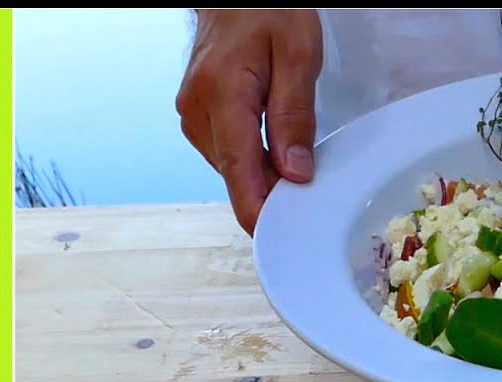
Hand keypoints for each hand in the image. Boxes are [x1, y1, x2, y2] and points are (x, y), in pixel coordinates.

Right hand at [176, 9, 322, 234]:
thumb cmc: (270, 10)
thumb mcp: (298, 53)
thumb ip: (294, 115)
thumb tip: (294, 173)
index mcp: (222, 93)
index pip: (237, 167)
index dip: (255, 209)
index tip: (273, 238)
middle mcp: (197, 110)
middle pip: (235, 172)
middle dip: (269, 193)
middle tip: (308, 204)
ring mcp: (192, 114)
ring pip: (231, 166)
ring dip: (262, 175)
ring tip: (296, 167)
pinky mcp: (197, 116)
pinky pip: (227, 152)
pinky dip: (252, 161)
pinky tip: (276, 155)